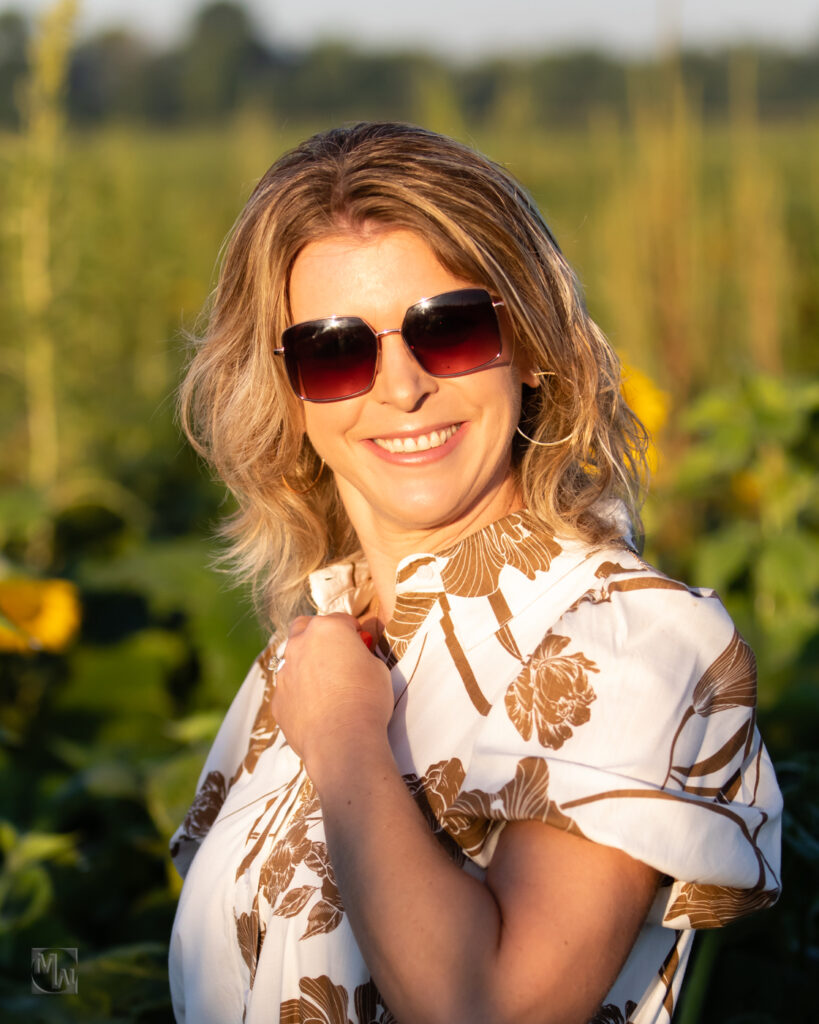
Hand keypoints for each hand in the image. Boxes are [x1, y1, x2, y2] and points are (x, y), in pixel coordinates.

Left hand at [271, 613, 392, 775]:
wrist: (342, 740)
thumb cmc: (366, 699)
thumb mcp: (377, 667)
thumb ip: (361, 654)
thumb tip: (355, 656)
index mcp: (327, 629)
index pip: (341, 619)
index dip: (354, 631)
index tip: (361, 643)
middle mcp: (300, 645)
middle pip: (304, 627)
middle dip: (318, 635)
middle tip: (336, 654)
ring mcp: (284, 673)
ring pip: (293, 660)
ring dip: (307, 665)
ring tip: (327, 687)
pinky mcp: (278, 700)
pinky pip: (289, 690)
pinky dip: (300, 694)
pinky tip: (317, 710)